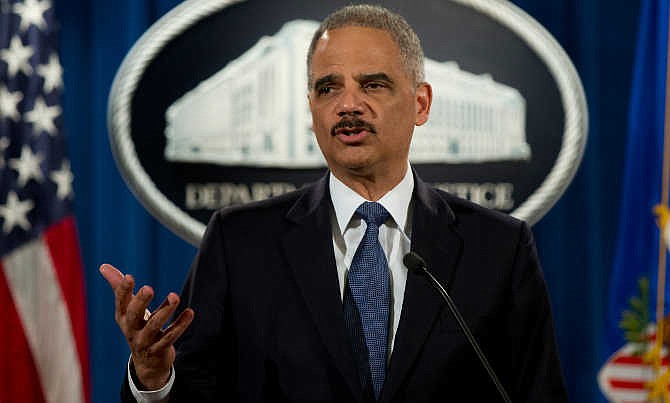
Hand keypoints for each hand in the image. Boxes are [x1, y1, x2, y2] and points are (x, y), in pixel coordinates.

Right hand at [100, 264, 194, 389]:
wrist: (146, 363)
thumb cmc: (136, 327)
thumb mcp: (127, 309)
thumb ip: (119, 287)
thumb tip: (103, 266)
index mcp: (123, 317)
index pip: (121, 302)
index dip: (124, 290)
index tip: (129, 276)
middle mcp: (132, 329)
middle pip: (135, 315)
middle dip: (141, 301)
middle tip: (149, 288)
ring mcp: (145, 341)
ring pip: (154, 326)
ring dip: (165, 311)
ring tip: (175, 296)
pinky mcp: (160, 349)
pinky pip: (170, 337)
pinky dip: (180, 325)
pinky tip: (190, 312)